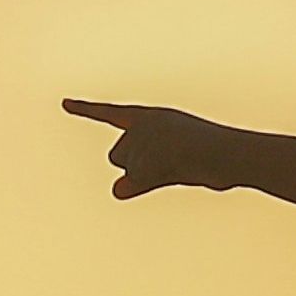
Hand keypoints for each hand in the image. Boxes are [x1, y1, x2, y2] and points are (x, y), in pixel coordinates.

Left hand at [62, 98, 249, 197]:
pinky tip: (170, 173)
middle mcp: (141, 125)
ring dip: (146, 176)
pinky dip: (140, 186)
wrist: (230, 154)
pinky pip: (128, 184)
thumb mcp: (175, 164)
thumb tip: (116, 191)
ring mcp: (142, 142)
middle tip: (172, 161)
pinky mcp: (143, 162)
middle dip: (137, 166)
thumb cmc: (214, 158)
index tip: (64, 104)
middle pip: (118, 156)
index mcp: (152, 117)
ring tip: (178, 166)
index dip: (85, 110)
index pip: (111, 114)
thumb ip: (141, 176)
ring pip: (126, 170)